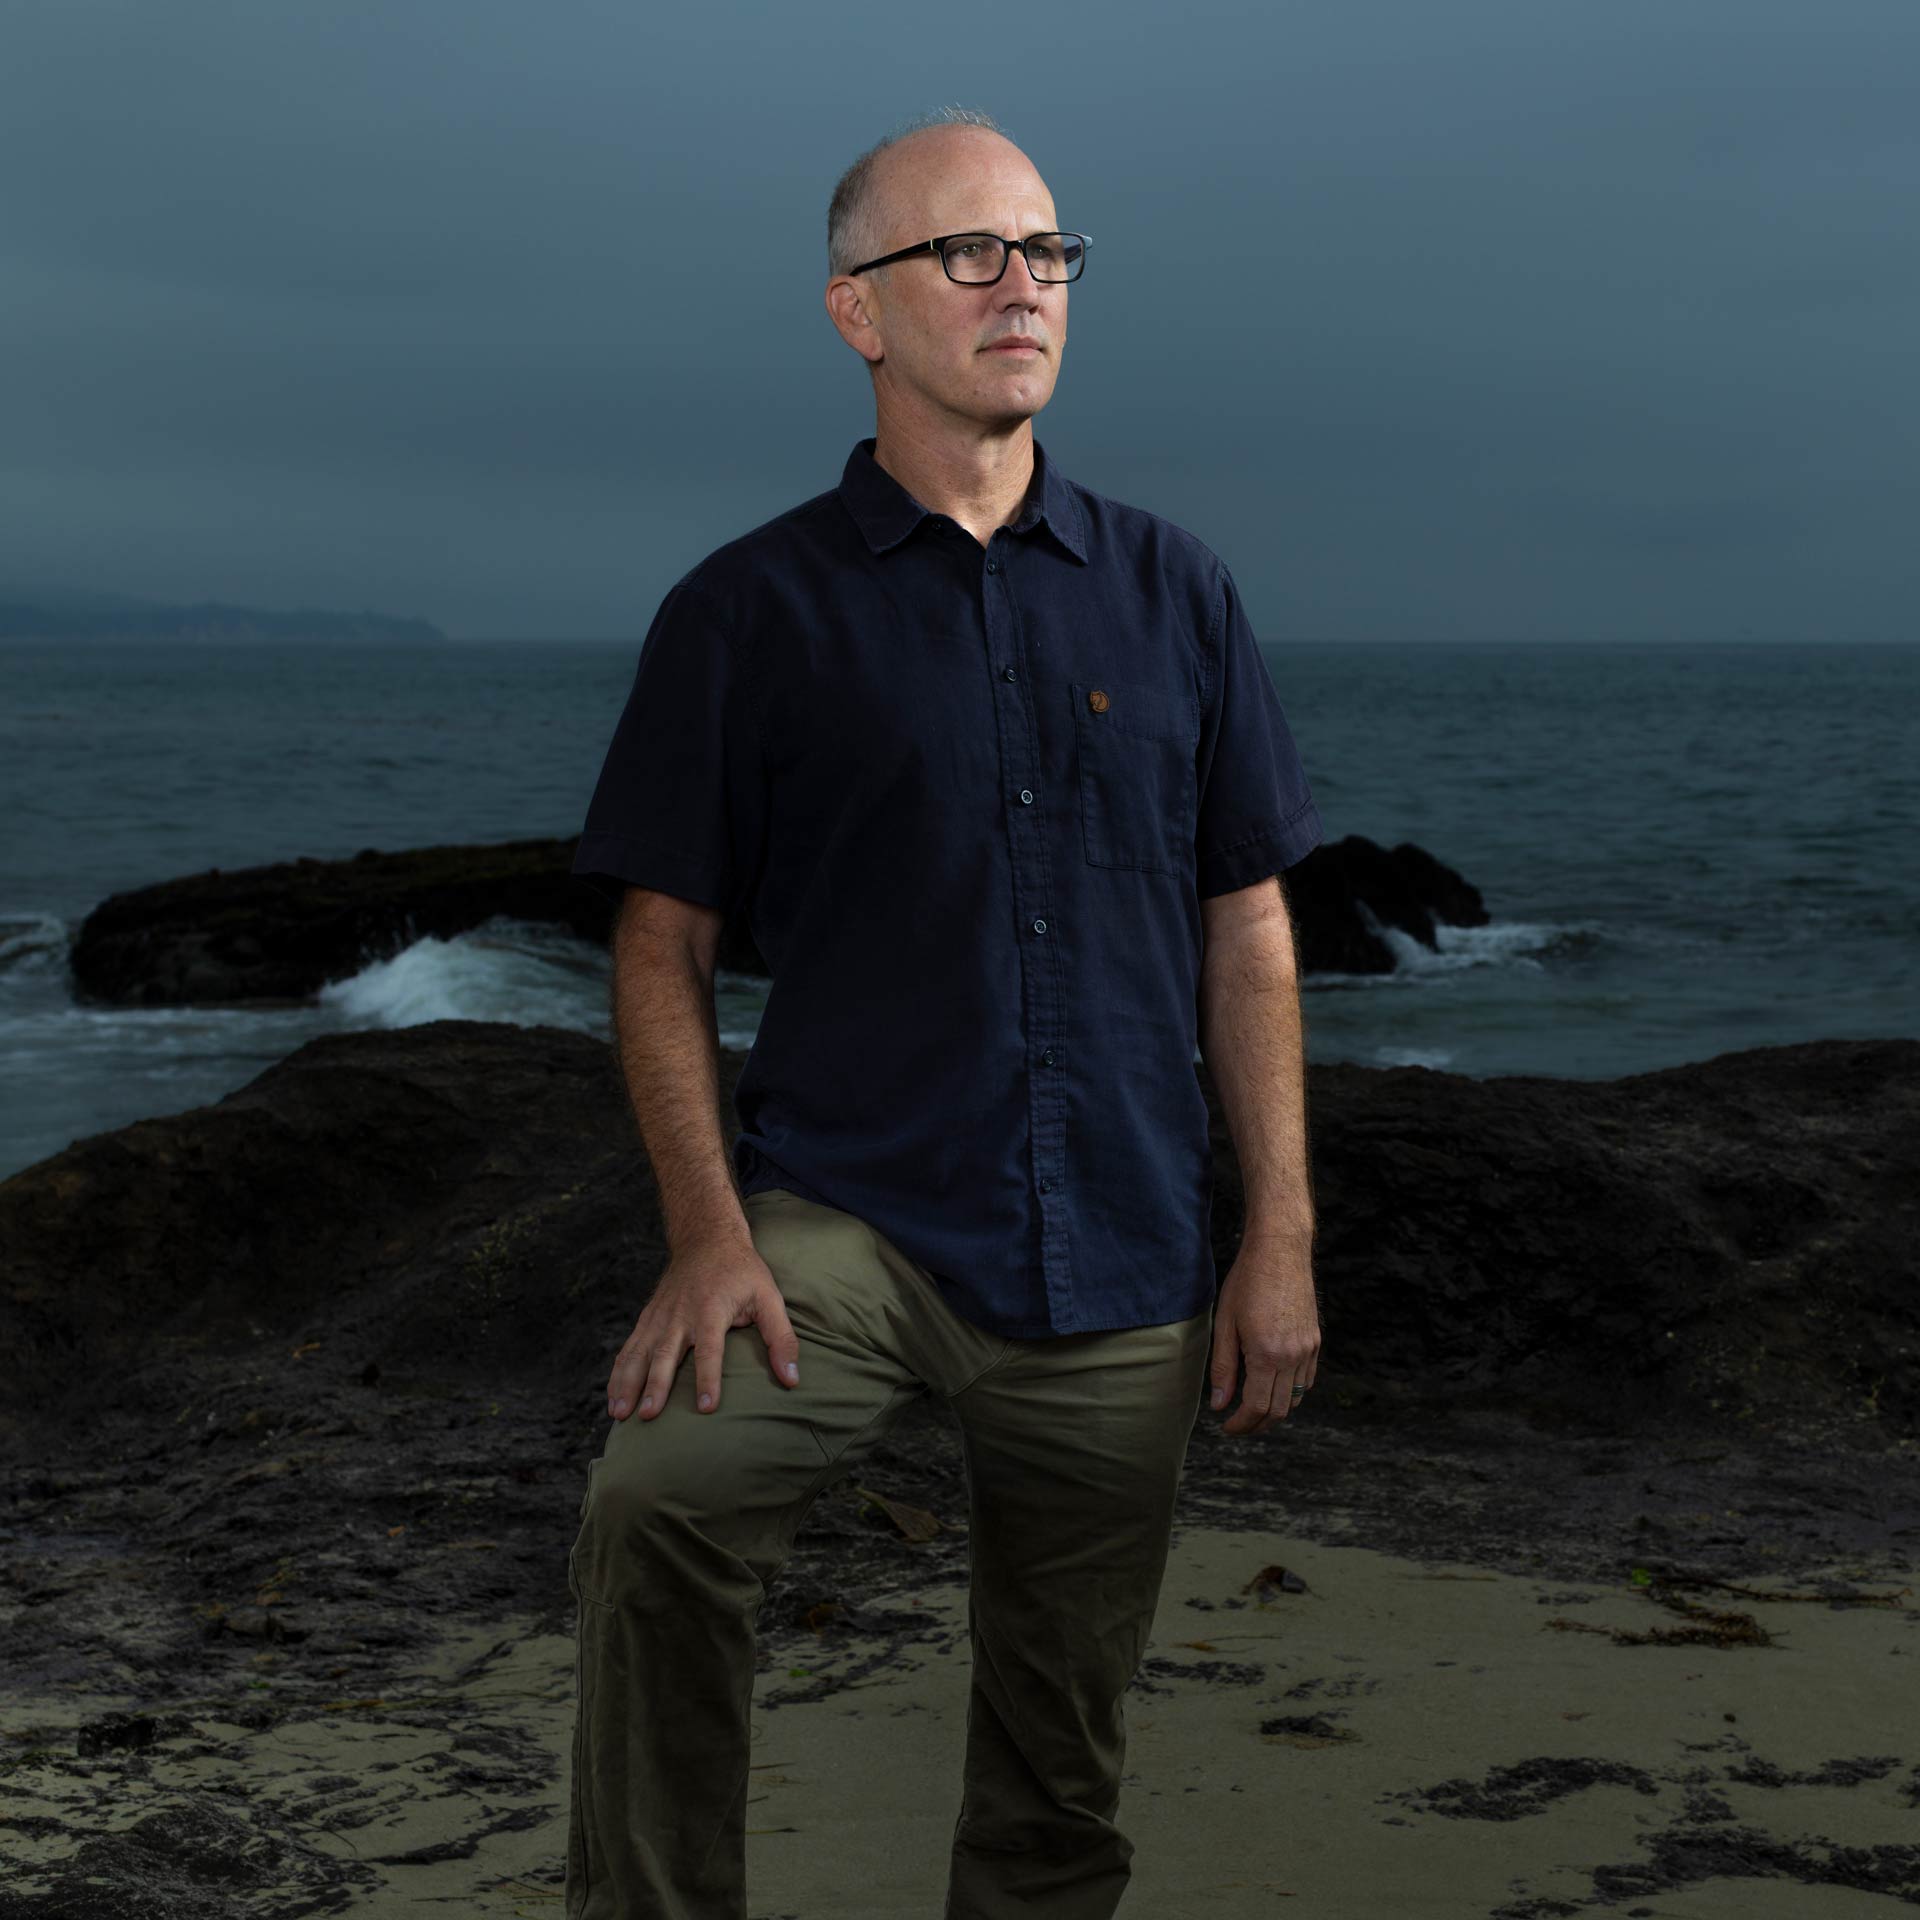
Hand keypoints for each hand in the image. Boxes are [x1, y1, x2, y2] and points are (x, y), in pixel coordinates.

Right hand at [606, 1237, 801, 1421]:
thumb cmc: (742, 1271)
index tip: (707, 1407)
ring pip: (640, 1353)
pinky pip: (630, 1347)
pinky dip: (619, 1372)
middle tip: (648, 1415)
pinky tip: (613, 1397)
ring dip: (628, 1383)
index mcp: (711, 1309)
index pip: (710, 1349)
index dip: (709, 1378)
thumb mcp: (769, 1298)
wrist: (706, 1238)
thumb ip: (781, 1338)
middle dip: (655, 1386)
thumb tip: (792, 1379)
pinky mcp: (648, 1318)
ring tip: (620, 1414)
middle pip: (665, 1354)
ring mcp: (660, 1316)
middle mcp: (680, 1314)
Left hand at [1209, 1231, 1319, 1435]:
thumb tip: (1220, 1405)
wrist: (1280, 1251)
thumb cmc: (1247, 1282)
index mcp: (1267, 1354)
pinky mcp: (1315, 1340)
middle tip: (1237, 1425)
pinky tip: (1272, 1385)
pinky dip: (1290, 1391)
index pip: (1256, 1407)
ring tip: (1252, 1408)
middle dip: (1257, 1425)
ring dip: (1275, 1410)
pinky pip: (1306, 1379)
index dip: (1241, 1425)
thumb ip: (1223, 1368)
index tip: (1227, 1427)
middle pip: (1279, 1410)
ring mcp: (1308, 1349)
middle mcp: (1293, 1356)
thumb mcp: (1225, 1324)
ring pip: (1296, 1398)